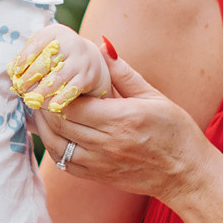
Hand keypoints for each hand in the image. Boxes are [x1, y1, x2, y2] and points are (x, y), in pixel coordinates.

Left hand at [9, 24, 112, 113]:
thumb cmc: (58, 54)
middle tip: (20, 88)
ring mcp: (80, 60)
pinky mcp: (87, 77)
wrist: (89, 59)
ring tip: (31, 99)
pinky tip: (50, 106)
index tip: (15, 71)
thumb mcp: (45, 47)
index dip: (24, 57)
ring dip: (42, 90)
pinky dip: (60, 99)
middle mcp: (71, 43)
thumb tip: (12, 70)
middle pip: (46, 61)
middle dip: (30, 77)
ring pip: (57, 77)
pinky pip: (71, 89)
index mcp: (56, 32)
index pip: (37, 42)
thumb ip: (29, 55)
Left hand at [32, 50, 207, 201]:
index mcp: (123, 119)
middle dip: (44, 106)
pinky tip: (52, 133)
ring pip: (57, 145)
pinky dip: (53, 147)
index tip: (51, 78)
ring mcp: (101, 163)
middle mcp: (108, 143)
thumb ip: (123, 73)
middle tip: (37, 91)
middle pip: (61, 123)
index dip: (56, 91)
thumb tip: (102, 45)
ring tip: (40, 110)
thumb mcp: (154, 97)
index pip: (74, 104)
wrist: (185, 174)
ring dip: (44, 127)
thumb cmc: (175, 132)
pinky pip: (64, 163)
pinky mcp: (98, 176)